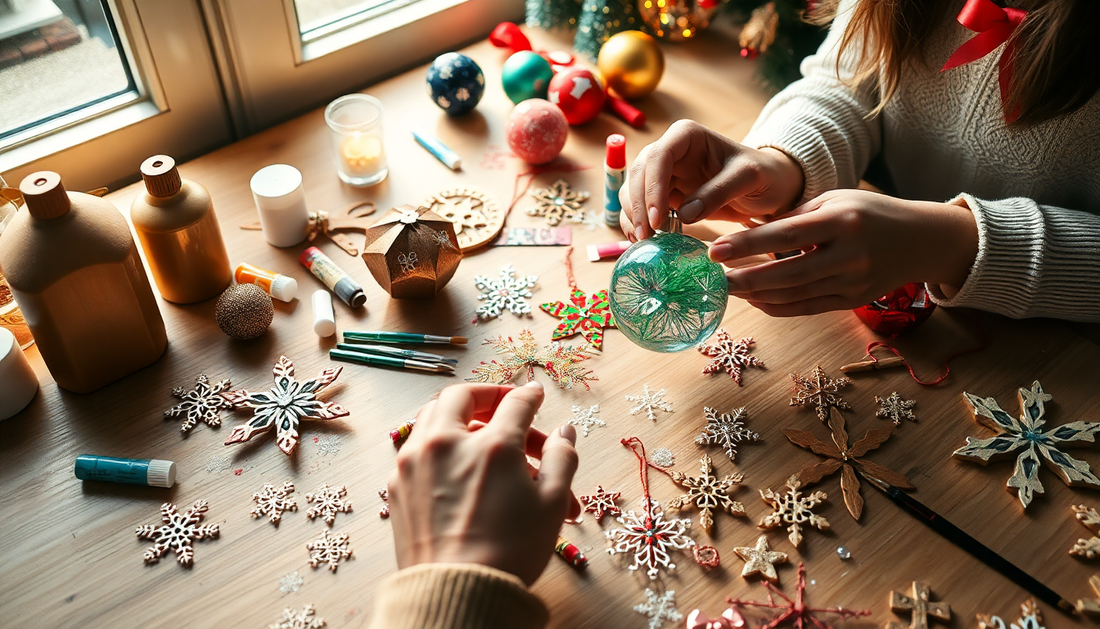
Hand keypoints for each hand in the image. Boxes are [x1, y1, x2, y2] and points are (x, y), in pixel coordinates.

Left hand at [387, 382, 580, 585]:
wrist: (459, 593)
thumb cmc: (510, 552)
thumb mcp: (552, 504)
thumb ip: (562, 457)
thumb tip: (563, 431)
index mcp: (493, 445)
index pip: (515, 403)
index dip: (529, 396)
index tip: (535, 395)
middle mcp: (447, 444)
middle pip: (462, 397)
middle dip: (487, 397)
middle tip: (505, 409)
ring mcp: (416, 462)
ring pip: (432, 418)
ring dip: (459, 420)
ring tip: (481, 439)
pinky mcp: (398, 485)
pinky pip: (417, 449)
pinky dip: (438, 446)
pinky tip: (457, 468)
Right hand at [618, 119, 804, 240]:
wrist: (768, 186)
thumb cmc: (763, 175)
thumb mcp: (748, 178)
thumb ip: (718, 192)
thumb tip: (684, 214)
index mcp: (687, 136)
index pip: (658, 157)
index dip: (653, 187)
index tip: (658, 219)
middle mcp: (669, 150)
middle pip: (639, 174)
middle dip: (638, 206)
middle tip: (646, 237)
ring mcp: (664, 173)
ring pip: (633, 190)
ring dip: (633, 216)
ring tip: (644, 241)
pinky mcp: (663, 194)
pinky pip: (641, 207)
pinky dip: (637, 223)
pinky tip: (643, 241)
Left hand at [709, 189, 978, 316]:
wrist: (923, 240)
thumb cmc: (871, 213)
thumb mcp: (836, 201)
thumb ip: (796, 217)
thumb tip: (751, 233)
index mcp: (843, 220)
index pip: (785, 235)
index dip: (747, 245)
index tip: (715, 251)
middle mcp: (850, 254)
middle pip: (787, 272)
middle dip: (746, 278)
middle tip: (714, 279)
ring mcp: (853, 281)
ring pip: (795, 294)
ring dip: (758, 295)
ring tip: (729, 289)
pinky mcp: (853, 300)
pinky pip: (808, 307)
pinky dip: (778, 306)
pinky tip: (756, 300)